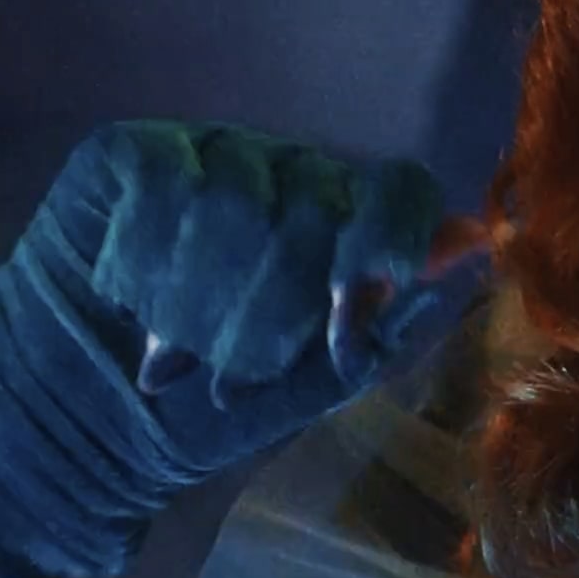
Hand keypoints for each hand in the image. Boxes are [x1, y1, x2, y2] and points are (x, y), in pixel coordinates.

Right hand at [46, 121, 489, 471]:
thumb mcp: (318, 377)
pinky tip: (133, 303)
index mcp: (353, 224)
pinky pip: (164, 183)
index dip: (389, 238)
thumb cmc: (230, 403)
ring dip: (206, 298)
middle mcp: (294, 176)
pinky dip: (151, 260)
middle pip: (316, 202)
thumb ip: (388, 315)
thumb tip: (474, 240)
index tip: (359, 305)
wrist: (104, 424)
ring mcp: (218, 155)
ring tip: (180, 356)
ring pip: (237, 197)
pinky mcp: (136, 152)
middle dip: (276, 306)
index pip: (401, 188)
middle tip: (236, 375)